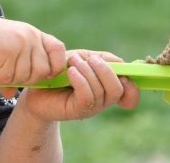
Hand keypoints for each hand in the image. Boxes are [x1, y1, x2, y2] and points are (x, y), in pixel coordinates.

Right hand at [0, 13, 65, 92]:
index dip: (55, 66)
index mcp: (34, 34)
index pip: (58, 50)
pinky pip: (7, 78)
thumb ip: (14, 69)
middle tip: (6, 74)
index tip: (42, 74)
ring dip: (8, 79)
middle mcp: (30, 37)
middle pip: (42, 71)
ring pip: (25, 77)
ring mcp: (20, 43)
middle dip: (26, 80)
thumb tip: (10, 94)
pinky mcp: (8, 52)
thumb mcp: (6, 51)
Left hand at [16, 50, 139, 120]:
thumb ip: (104, 59)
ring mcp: (90, 108)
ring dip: (88, 71)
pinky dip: (81, 80)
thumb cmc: (61, 70)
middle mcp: (102, 100)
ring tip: (72, 62)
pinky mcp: (77, 111)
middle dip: (105, 70)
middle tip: (88, 59)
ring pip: (102, 90)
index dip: (133, 86)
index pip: (131, 94)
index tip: (121, 74)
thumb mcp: (84, 58)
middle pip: (118, 89)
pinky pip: (87, 96)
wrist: (36, 85)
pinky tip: (70, 72)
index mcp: (107, 88)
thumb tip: (121, 63)